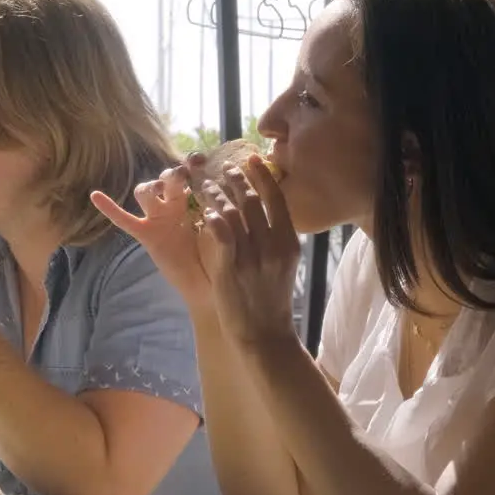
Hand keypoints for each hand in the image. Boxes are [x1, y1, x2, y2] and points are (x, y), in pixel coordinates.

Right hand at [91, 164, 219, 309]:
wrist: (209, 282)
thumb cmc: (220, 253)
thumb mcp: (223, 227)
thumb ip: (220, 209)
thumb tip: (224, 193)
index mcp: (194, 198)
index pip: (189, 174)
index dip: (191, 163)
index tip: (199, 159)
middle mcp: (173, 204)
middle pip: (165, 179)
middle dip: (171, 174)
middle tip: (181, 176)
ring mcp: (157, 218)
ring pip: (145, 192)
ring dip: (150, 187)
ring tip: (156, 190)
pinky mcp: (145, 234)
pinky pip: (124, 220)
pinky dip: (110, 208)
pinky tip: (96, 195)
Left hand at [197, 156, 302, 348]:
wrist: (265, 335)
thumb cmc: (272, 301)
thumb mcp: (284, 266)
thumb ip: (276, 239)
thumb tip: (267, 214)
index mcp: (289, 243)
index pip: (277, 199)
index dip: (263, 176)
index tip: (251, 159)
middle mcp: (273, 245)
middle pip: (253, 201)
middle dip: (237, 179)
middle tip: (225, 167)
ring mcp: (252, 257)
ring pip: (234, 212)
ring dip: (219, 193)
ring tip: (208, 184)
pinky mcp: (230, 268)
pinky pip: (221, 233)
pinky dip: (213, 216)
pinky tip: (205, 209)